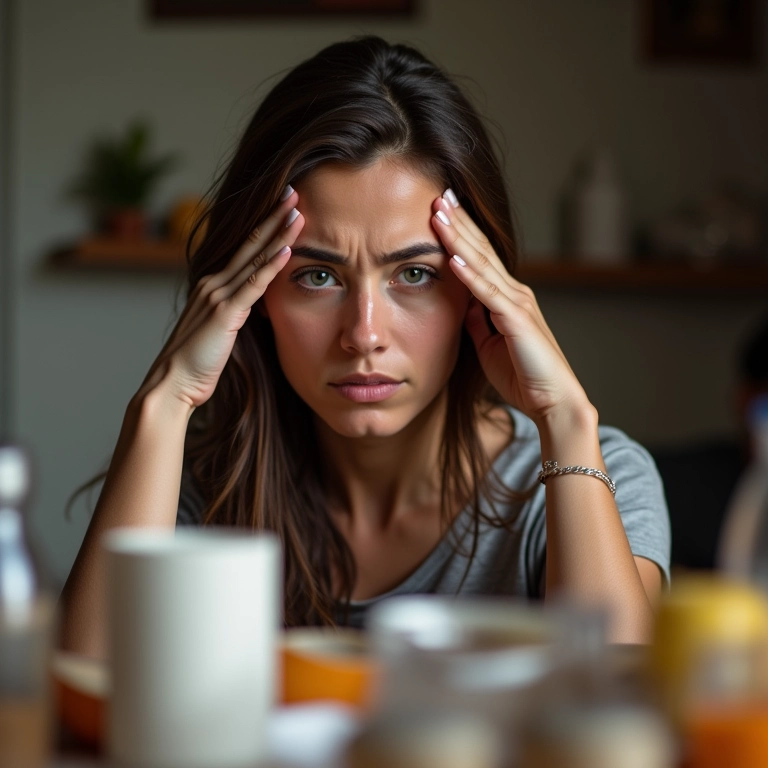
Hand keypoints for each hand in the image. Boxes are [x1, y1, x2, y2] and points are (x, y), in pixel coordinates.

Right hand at [139, 189, 303, 407]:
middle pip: (249, 243)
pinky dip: (271, 266)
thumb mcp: (217, 330)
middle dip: (273, 217)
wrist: (172, 384)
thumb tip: (251, 305)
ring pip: (254, 258)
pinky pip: (252, 285)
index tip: (284, 207)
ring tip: (297, 210)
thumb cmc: (196, 363)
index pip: (245, 249)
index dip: (265, 226)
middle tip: (293, 192)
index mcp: (213, 285)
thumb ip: (233, 312)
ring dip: (278, 233)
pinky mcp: (224, 313)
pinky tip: (288, 249)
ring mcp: (217, 295)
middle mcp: (213, 283)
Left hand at [431, 191, 589, 424]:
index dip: (461, 232)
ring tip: (440, 214)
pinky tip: (453, 258)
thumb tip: (460, 302)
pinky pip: (488, 295)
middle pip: (482, 250)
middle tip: (439, 194)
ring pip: (483, 264)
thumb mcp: (488, 344)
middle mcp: (516, 293)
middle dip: (460, 222)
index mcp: (508, 298)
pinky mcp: (517, 321)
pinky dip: (470, 275)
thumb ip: (476, 320)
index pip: (481, 257)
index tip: (441, 210)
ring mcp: (518, 304)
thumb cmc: (522, 376)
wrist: (553, 402)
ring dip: (460, 239)